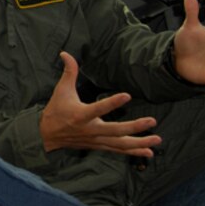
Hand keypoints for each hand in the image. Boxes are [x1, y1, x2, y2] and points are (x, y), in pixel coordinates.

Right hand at [40, 52, 160, 156]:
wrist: (47, 136)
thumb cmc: (56, 110)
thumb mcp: (61, 90)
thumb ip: (68, 72)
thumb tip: (65, 53)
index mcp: (81, 115)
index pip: (98, 108)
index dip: (112, 103)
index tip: (127, 95)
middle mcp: (90, 130)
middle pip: (115, 131)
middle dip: (134, 127)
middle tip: (152, 121)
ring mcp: (96, 140)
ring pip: (120, 144)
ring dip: (139, 143)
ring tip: (157, 139)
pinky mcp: (99, 145)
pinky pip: (118, 150)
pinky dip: (134, 152)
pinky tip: (149, 151)